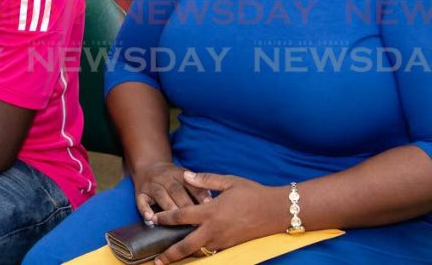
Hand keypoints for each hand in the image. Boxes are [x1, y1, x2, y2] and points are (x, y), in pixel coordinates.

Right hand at [132, 161, 212, 221]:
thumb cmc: (173, 178)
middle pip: (175, 190)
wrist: (149, 166)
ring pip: (160, 196)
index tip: (209, 205)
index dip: (200, 194)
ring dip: (168, 208)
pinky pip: (141, 201)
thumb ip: (199, 188)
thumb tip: (214, 203)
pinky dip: (144, 210)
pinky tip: (150, 219)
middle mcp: (165, 178)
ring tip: (176, 222)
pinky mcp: (140, 193)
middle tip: (195, 220)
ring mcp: (152, 185)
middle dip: (185, 204)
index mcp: (179, 174)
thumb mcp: (186, 177)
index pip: (191, 183)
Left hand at [151, 172, 287, 264]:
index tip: (154, 220)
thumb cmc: (253, 193)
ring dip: (185, 254)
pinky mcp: (231, 246)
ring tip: (171, 256)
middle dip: (171, 254)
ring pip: (199, 250)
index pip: (181, 216)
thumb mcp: (228, 181)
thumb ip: (205, 180)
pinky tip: (194, 250)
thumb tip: (185, 175)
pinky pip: (212, 251)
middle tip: (157, 260)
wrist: (277, 211)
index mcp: (211, 211)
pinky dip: (201, 251)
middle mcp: (215, 229)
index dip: (165, 218)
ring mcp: (224, 240)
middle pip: (187, 245)